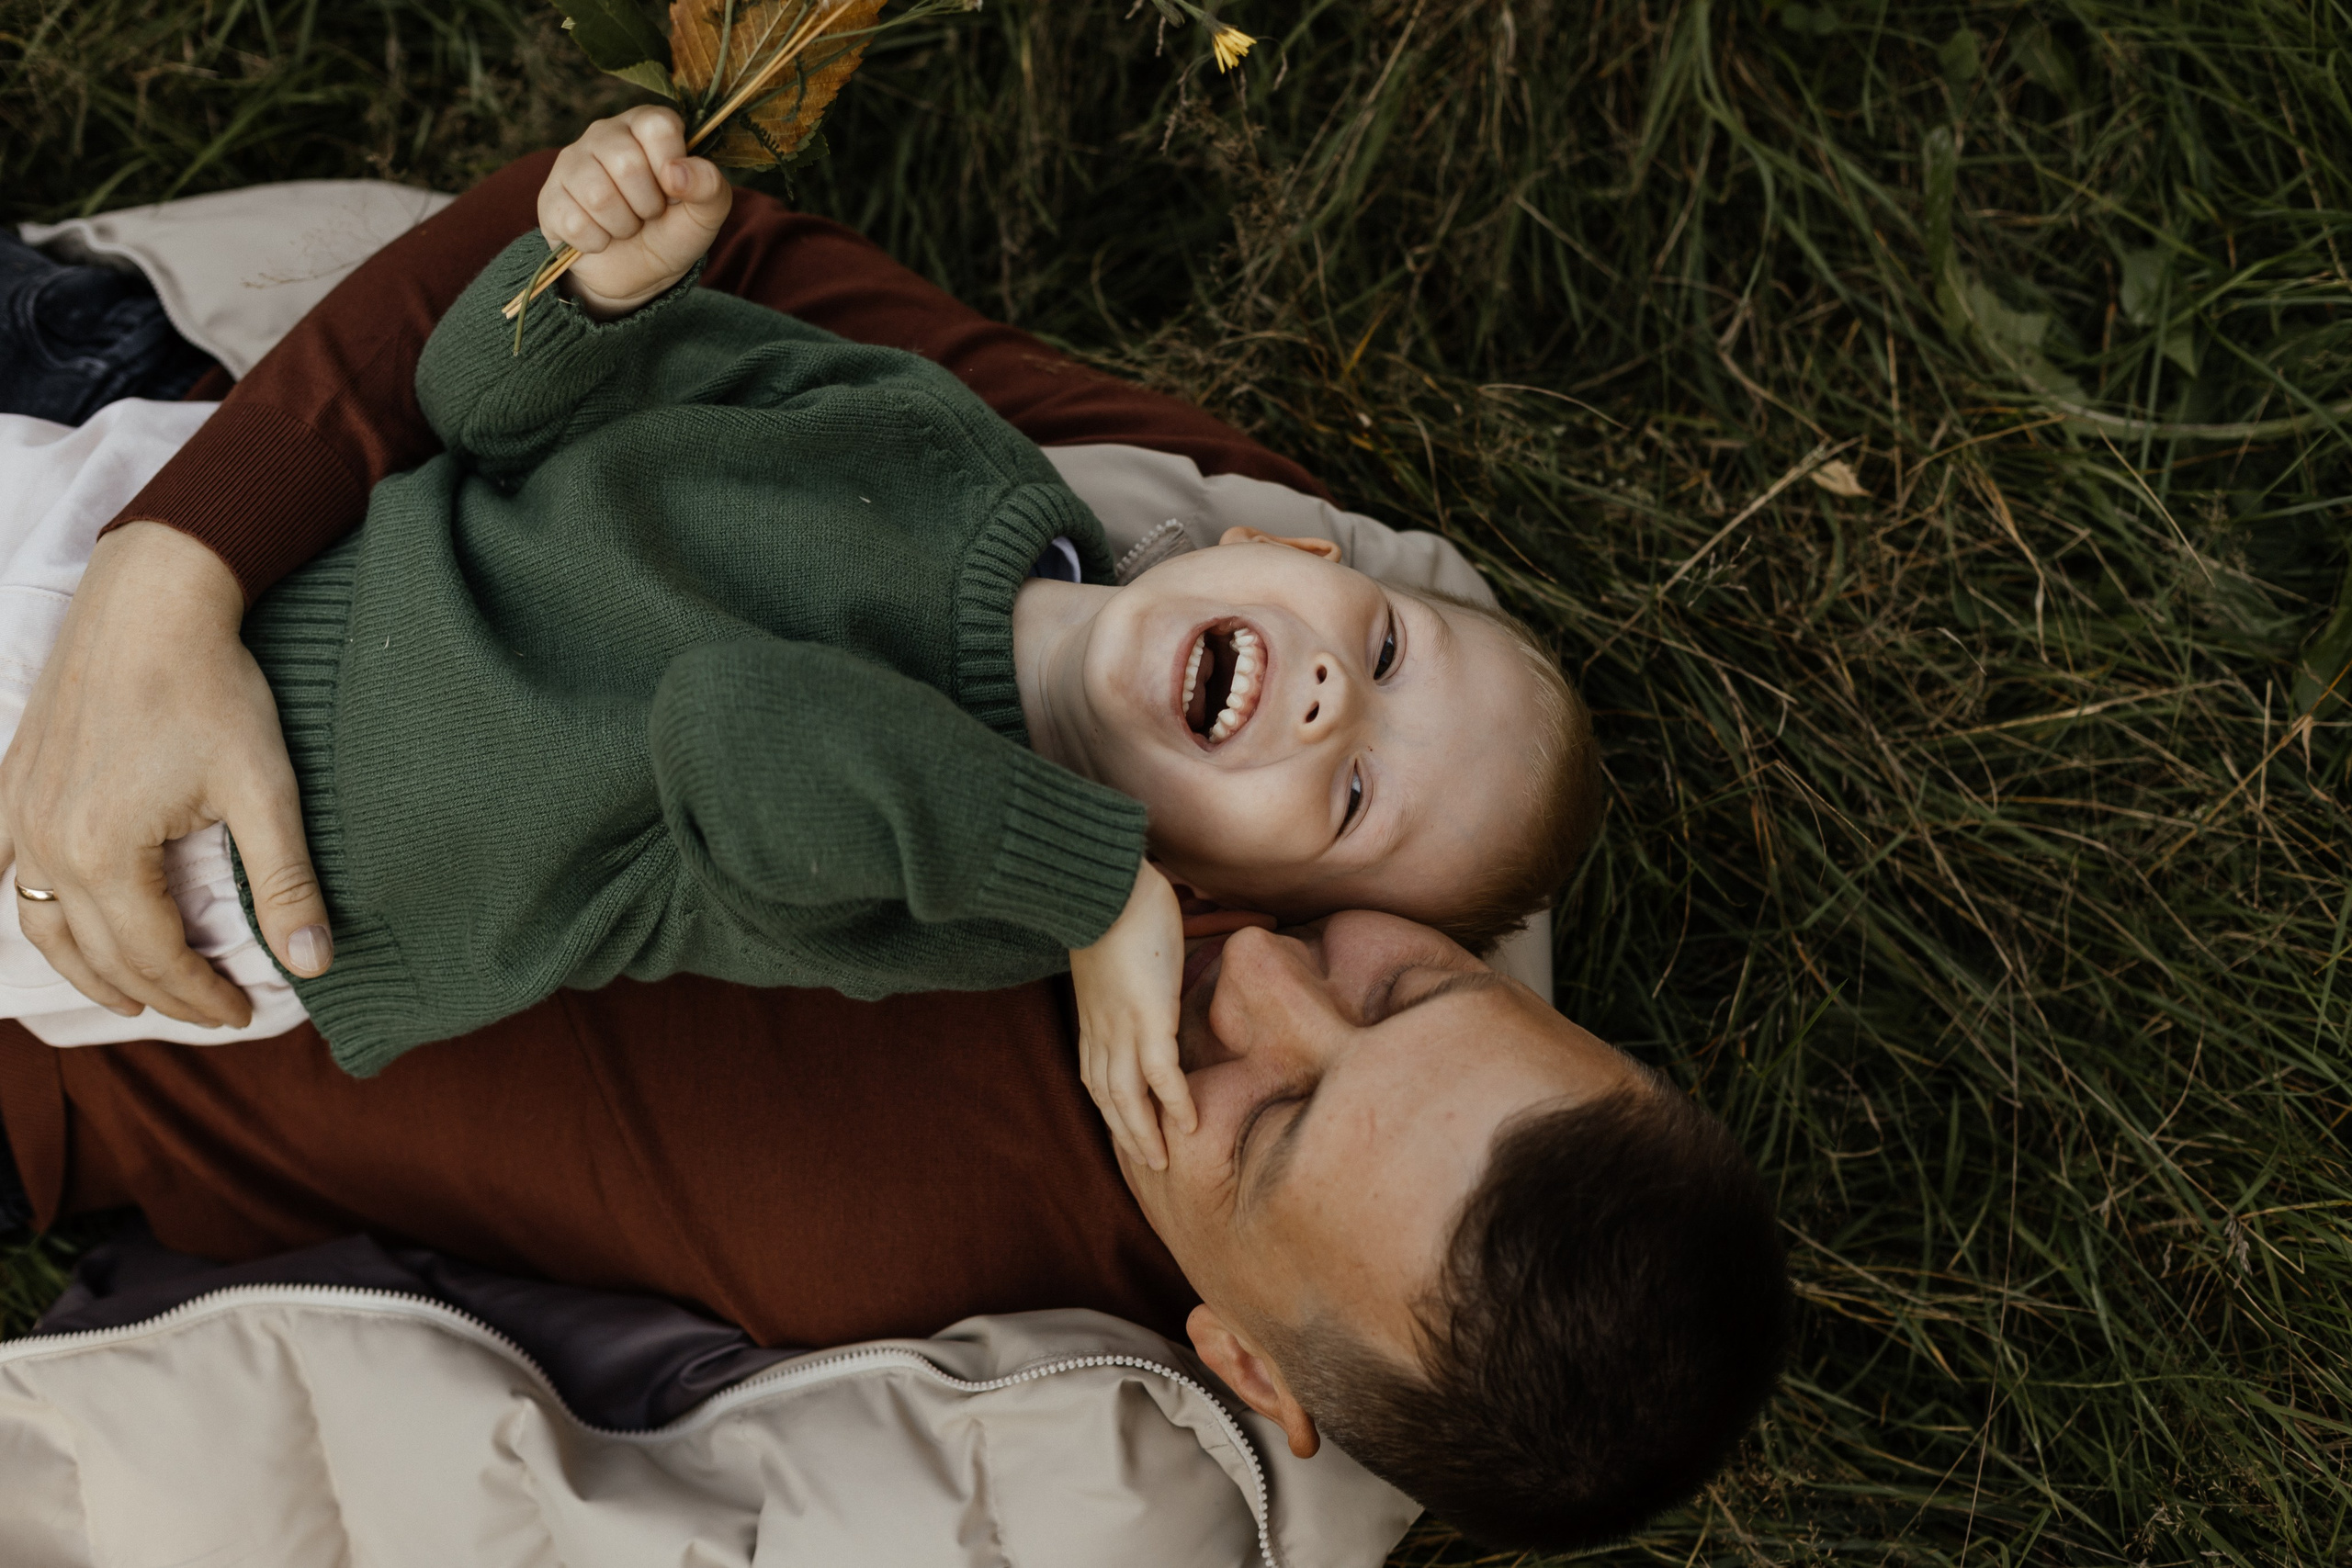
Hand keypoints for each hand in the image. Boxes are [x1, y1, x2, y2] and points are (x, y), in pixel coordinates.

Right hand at [0, 522, 330, 1026]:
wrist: (150, 601)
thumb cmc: (212, 688)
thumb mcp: (265, 789)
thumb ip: (286, 881)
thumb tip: (313, 963)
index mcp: (103, 854)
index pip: (155, 959)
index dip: (202, 996)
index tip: (246, 1014)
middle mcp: (45, 842)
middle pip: (99, 952)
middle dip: (158, 992)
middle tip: (209, 1010)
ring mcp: (19, 812)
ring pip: (41, 922)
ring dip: (88, 967)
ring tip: (135, 992)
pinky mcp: (11, 782)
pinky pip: (4, 867)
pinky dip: (34, 906)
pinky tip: (58, 916)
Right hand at [540, 106, 732, 319]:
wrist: (638, 273)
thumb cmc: (672, 230)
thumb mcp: (706, 213)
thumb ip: (709, 186)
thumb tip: (677, 172)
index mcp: (646, 125)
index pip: (659, 126)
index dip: (672, 167)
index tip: (674, 190)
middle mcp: (605, 133)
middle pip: (626, 163)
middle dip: (647, 204)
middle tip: (649, 213)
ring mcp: (571, 162)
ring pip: (597, 195)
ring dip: (623, 226)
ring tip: (627, 225)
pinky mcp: (550, 196)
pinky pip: (574, 223)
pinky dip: (597, 242)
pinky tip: (602, 236)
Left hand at [1071, 860, 1195, 1170]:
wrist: (1103, 882)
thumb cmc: (1112, 898)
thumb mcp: (1114, 939)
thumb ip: (1128, 959)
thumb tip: (1145, 953)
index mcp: (1091, 1012)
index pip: (1094, 1072)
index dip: (1109, 1102)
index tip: (1123, 1125)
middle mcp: (1101, 1028)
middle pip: (1108, 1096)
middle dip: (1126, 1132)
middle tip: (1146, 1161)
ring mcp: (1124, 1027)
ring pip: (1129, 1098)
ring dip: (1144, 1133)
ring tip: (1163, 1160)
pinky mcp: (1149, 1019)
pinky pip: (1163, 1076)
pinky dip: (1175, 1104)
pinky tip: (1190, 1126)